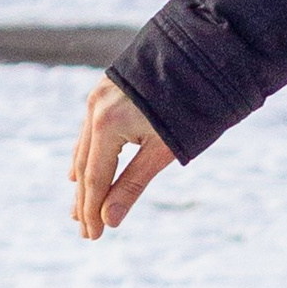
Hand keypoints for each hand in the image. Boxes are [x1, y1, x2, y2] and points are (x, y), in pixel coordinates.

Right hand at [73, 76, 177, 239]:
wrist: (205, 51)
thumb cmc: (192, 104)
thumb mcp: (163, 150)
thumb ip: (133, 184)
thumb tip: (110, 219)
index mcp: (107, 125)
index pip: (95, 178)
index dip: (93, 210)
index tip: (94, 236)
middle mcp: (96, 108)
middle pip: (86, 165)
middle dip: (86, 200)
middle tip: (85, 230)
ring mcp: (99, 95)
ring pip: (86, 146)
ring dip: (85, 178)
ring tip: (81, 206)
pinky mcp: (107, 88)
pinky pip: (91, 128)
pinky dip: (90, 152)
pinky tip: (85, 166)